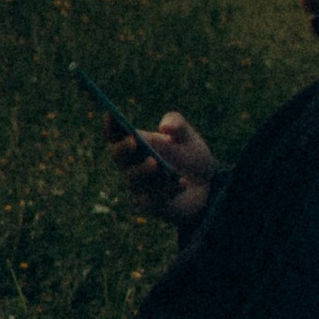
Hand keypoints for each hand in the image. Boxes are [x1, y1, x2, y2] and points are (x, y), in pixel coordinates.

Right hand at [109, 108, 215, 226]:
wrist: (207, 186)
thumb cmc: (191, 157)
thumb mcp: (188, 137)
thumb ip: (178, 125)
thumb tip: (165, 127)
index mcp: (136, 144)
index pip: (116, 134)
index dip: (110, 125)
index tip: (110, 114)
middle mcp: (132, 164)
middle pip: (117, 156)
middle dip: (123, 148)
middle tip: (134, 141)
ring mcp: (139, 185)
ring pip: (133, 178)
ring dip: (142, 170)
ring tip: (155, 163)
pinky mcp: (150, 204)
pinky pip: (152, 199)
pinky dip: (167, 190)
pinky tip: (182, 183)